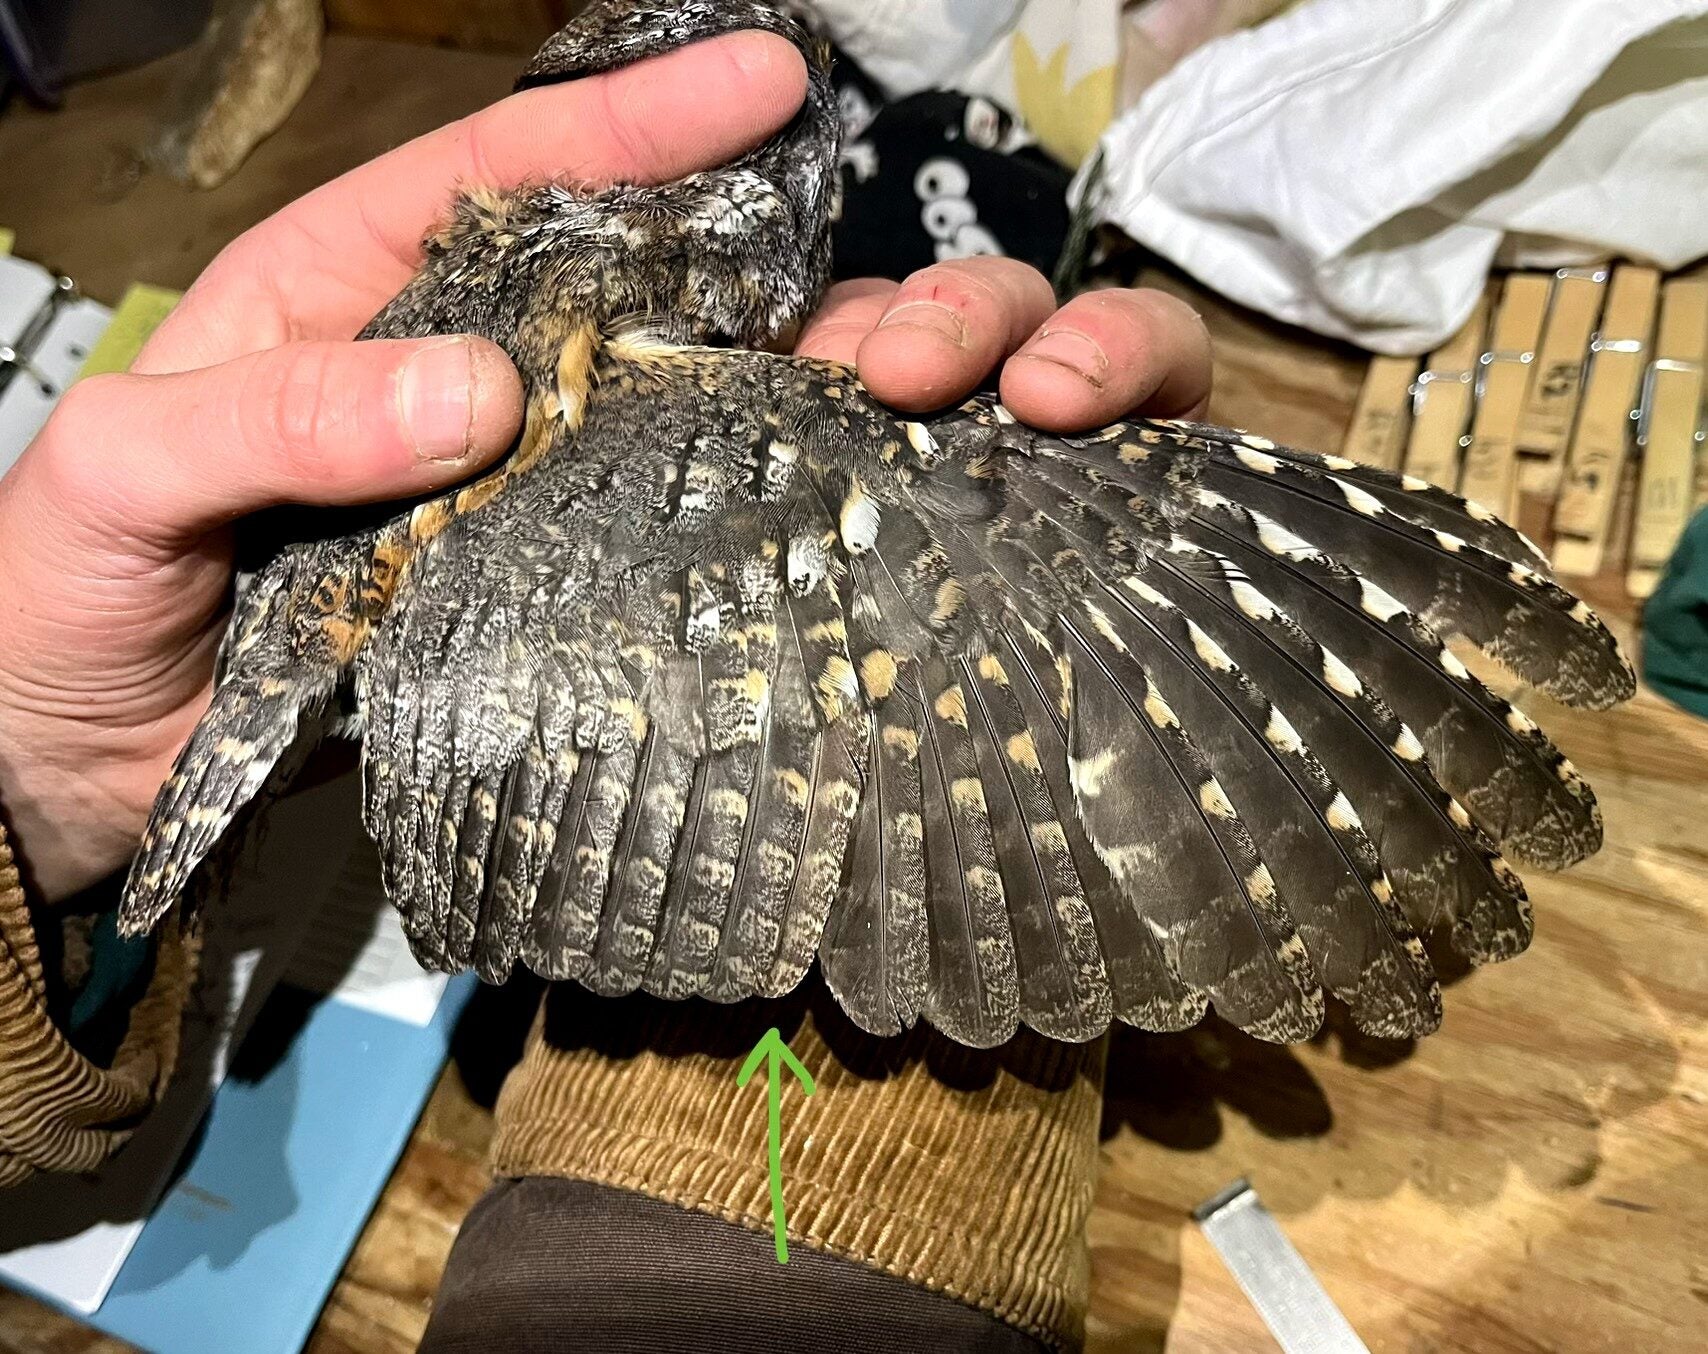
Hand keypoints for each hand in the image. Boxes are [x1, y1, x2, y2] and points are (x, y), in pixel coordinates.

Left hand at [0, 39, 1210, 905]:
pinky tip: (825, 526)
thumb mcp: (132, 475)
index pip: (511, 175)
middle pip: (633, 293)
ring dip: (787, 409)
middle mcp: (453, 377)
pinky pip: (641, 546)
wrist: (55, 787)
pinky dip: (728, 529)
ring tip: (909, 414)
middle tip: (905, 314)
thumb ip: (284, 411)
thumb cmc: (57, 606)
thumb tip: (486, 388)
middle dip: (771, 281)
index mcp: (351, 295)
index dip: (641, 123)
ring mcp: (500, 495)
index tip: (771, 80)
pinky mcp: (523, 602)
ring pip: (666, 418)